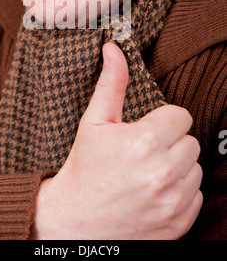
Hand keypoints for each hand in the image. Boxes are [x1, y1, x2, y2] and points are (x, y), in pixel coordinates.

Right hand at [30, 43, 202, 239]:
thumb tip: (114, 48)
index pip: (181, 116)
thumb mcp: (94, 122)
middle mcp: (164, 172)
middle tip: (144, 152)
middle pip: (191, 141)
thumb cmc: (84, 167)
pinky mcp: (178, 223)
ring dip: (178, 167)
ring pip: (196, 168)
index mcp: (145, 141)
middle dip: (171, 143)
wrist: (74, 221)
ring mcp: (173, 201)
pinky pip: (197, 195)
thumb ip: (111, 83)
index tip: (146, 130)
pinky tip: (155, 192)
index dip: (163, 121)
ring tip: (149, 172)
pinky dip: (181, 193)